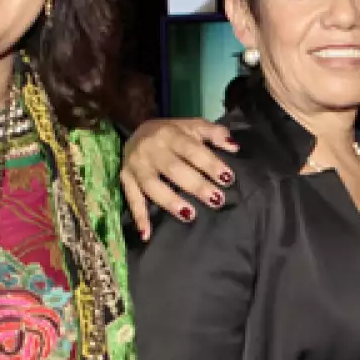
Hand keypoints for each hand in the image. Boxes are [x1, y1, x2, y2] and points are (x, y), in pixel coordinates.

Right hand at [120, 117, 237, 239]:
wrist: (136, 130)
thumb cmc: (172, 132)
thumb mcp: (193, 125)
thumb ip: (214, 133)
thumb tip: (233, 146)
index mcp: (170, 134)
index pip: (192, 150)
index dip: (210, 164)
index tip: (227, 178)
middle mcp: (151, 149)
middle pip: (174, 169)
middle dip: (196, 185)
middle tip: (216, 200)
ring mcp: (136, 166)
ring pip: (153, 186)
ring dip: (170, 201)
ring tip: (190, 215)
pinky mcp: (126, 179)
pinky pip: (131, 199)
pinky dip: (139, 217)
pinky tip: (147, 234)